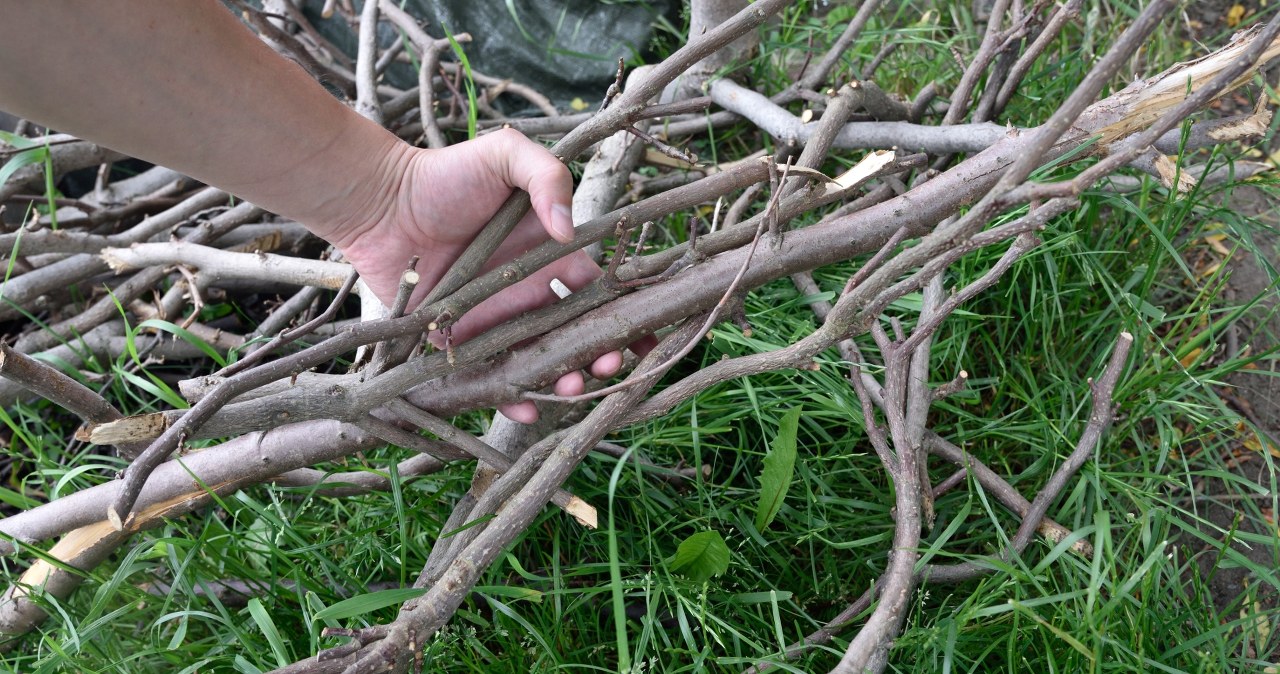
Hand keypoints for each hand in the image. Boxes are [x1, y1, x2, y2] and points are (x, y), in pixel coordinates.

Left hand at [319, 129, 622, 422]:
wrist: (380, 201)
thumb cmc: (444, 174)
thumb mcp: (504, 155)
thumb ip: (547, 178)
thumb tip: (568, 230)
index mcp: (550, 255)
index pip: (600, 289)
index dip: (627, 311)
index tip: (649, 334)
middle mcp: (529, 292)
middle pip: (577, 334)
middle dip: (600, 353)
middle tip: (609, 365)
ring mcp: (497, 319)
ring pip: (540, 360)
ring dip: (562, 379)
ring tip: (572, 387)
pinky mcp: (460, 340)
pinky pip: (489, 374)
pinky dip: (510, 396)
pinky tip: (524, 407)